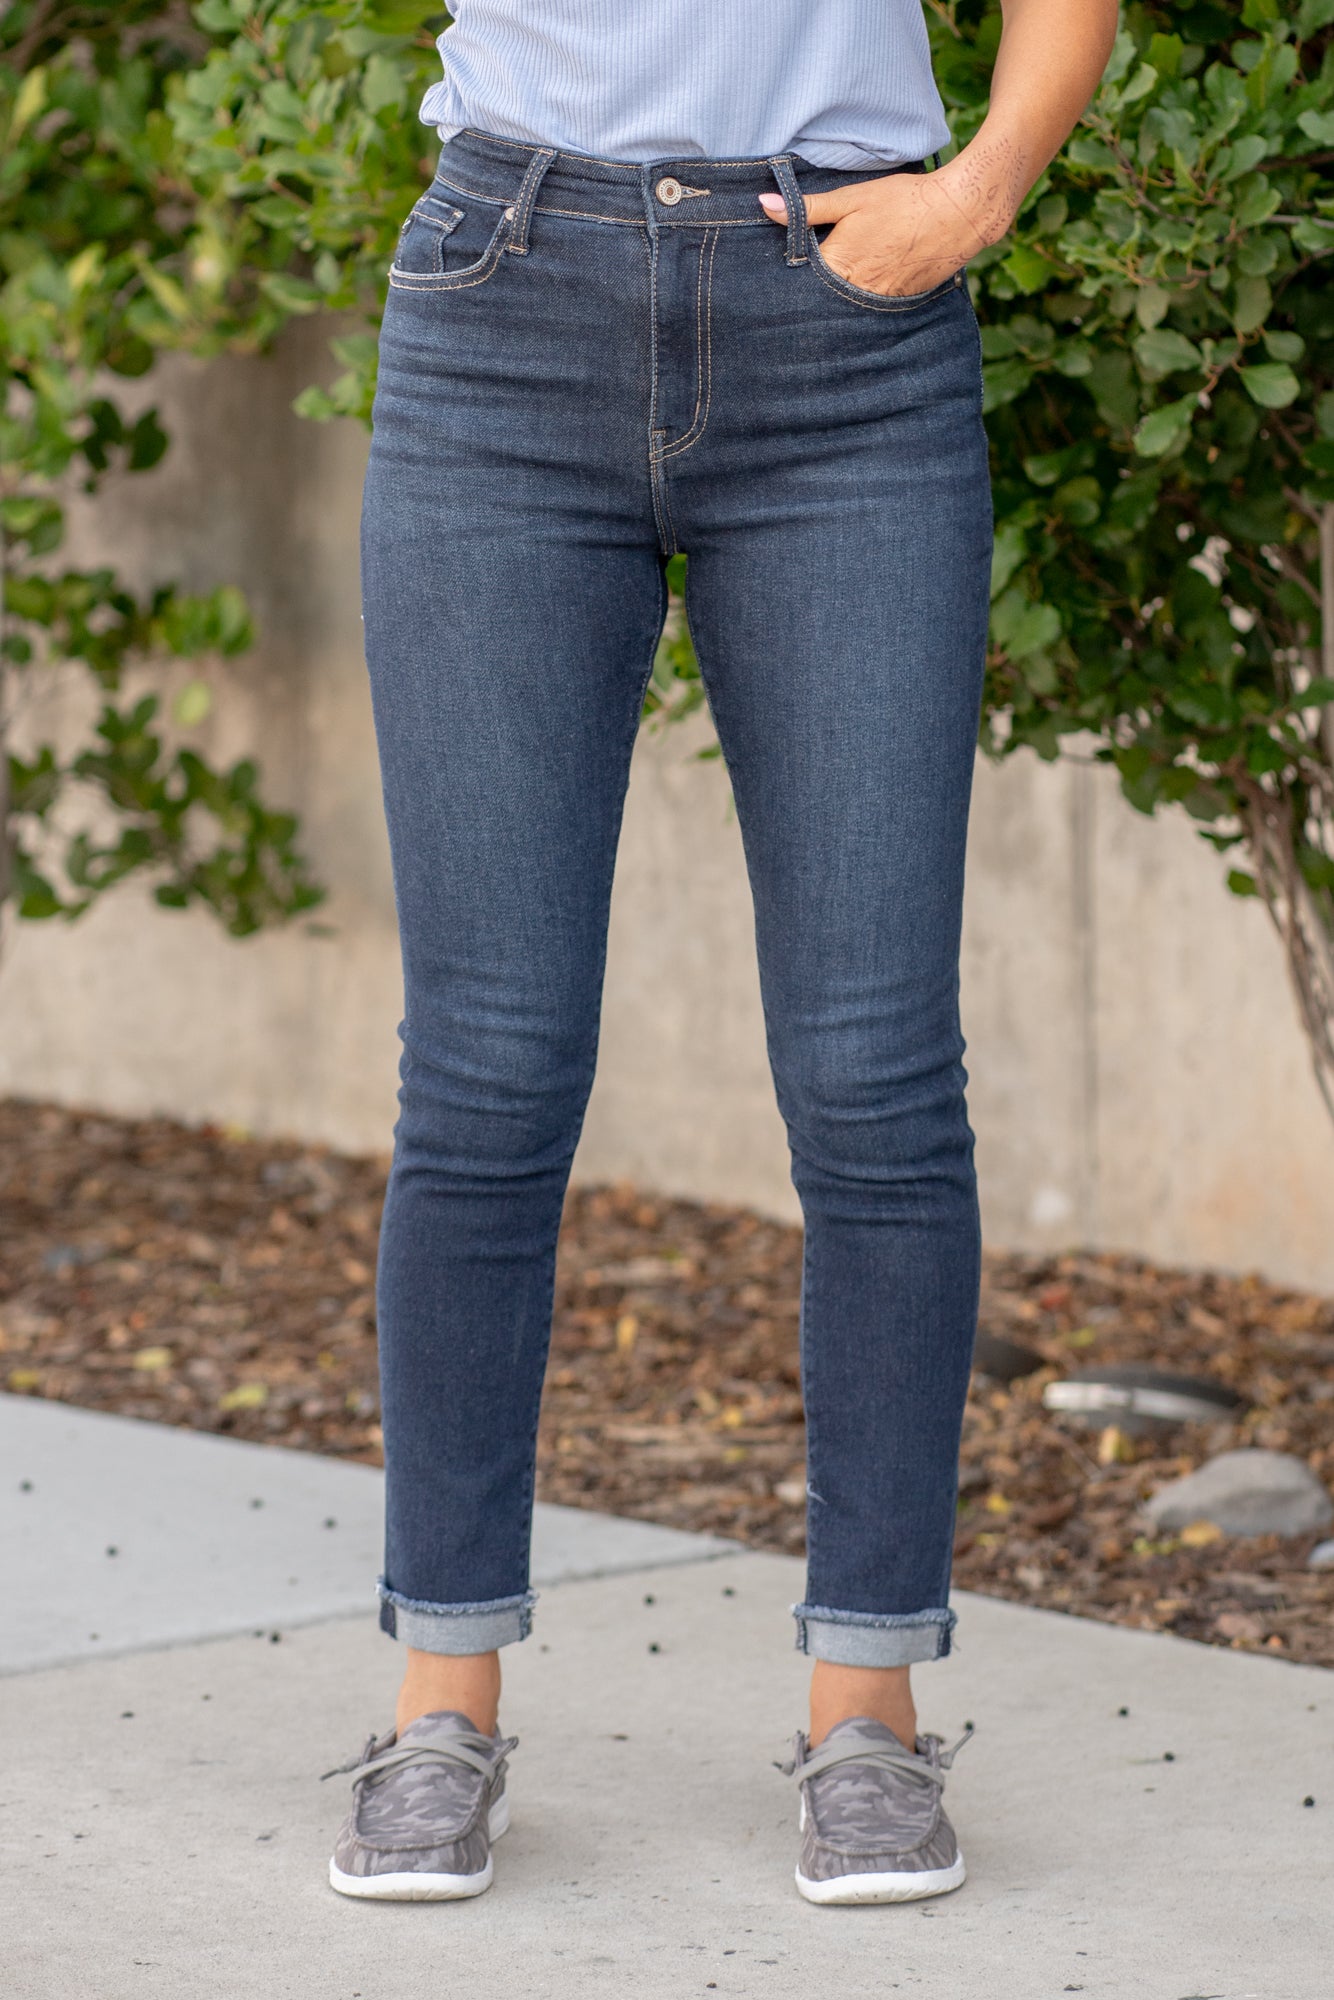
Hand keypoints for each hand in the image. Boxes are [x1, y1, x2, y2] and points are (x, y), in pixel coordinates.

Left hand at [759, 147, 1018, 298]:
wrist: (958, 214)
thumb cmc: (903, 200)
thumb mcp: (852, 198)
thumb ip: (808, 207)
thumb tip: (764, 203)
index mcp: (837, 266)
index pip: (800, 279)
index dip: (792, 273)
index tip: (777, 277)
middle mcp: (855, 292)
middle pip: (821, 298)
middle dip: (812, 292)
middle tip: (798, 290)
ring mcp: (878, 302)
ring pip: (846, 306)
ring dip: (838, 298)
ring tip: (837, 286)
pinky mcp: (897, 304)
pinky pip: (870, 307)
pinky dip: (863, 298)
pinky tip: (866, 284)